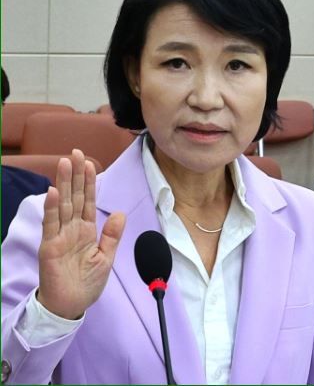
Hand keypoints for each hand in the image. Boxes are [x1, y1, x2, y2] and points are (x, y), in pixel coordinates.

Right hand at [37, 149, 125, 319]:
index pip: (88, 201)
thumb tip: (120, 212)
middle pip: (75, 197)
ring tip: (64, 163)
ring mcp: (60, 235)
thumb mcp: (106, 257)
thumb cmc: (87, 282)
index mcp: (87, 230)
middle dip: (76, 175)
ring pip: (63, 205)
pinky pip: (51, 224)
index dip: (89, 182)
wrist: (71, 305)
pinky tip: (53, 192)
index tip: (88, 163)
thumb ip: (112, 235)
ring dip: (63, 184)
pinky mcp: (49, 246)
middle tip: (75, 153)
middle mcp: (73, 228)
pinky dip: (52, 208)